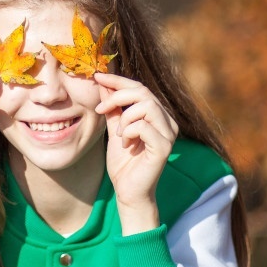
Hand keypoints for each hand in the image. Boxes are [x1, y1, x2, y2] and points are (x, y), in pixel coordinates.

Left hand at [94, 71, 177, 223]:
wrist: (128, 191)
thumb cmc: (123, 162)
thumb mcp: (114, 129)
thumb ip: (112, 108)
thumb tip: (103, 83)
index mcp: (157, 115)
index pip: (139, 87)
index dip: (118, 79)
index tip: (97, 76)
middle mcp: (167, 122)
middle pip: (143, 92)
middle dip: (117, 96)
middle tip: (100, 109)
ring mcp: (169, 134)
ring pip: (146, 106)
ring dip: (124, 117)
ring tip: (118, 134)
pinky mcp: (164, 147)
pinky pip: (145, 126)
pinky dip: (129, 131)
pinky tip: (126, 144)